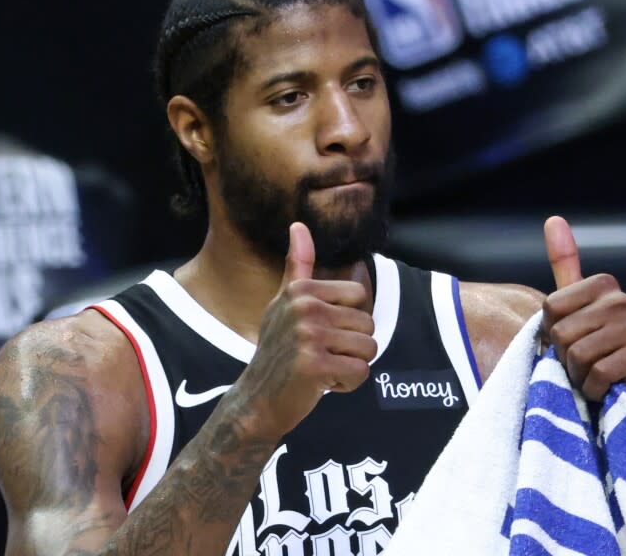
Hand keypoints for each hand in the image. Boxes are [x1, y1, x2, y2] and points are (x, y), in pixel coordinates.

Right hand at [234, 222, 376, 439]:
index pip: (359, 295)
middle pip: (368, 323)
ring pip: (369, 348)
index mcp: (301, 290)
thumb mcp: (284, 304)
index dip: (348, 320)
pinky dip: (348, 384)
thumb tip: (299, 225)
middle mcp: (304, 308)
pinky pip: (361, 372)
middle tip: (321, 356)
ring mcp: (308, 336)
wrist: (257, 399)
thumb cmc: (277, 350)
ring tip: (323, 369)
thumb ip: (298, 266)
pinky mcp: (314, 366)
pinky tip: (322, 384)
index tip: (322, 334)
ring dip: (351, 365)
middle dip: (352, 346)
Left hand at [540, 216, 625, 412]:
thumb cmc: (591, 347)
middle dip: (564, 357)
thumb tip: (553, 219)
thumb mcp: (572, 306)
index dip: (550, 333)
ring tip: (593, 373)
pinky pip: (596, 373)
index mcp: (604, 284)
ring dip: (577, 374)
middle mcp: (622, 300)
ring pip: (577, 354)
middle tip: (582, 361)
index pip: (549, 309)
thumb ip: (564, 264)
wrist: (622, 393)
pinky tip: (604, 386)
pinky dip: (593, 388)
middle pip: (562, 333)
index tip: (570, 338)